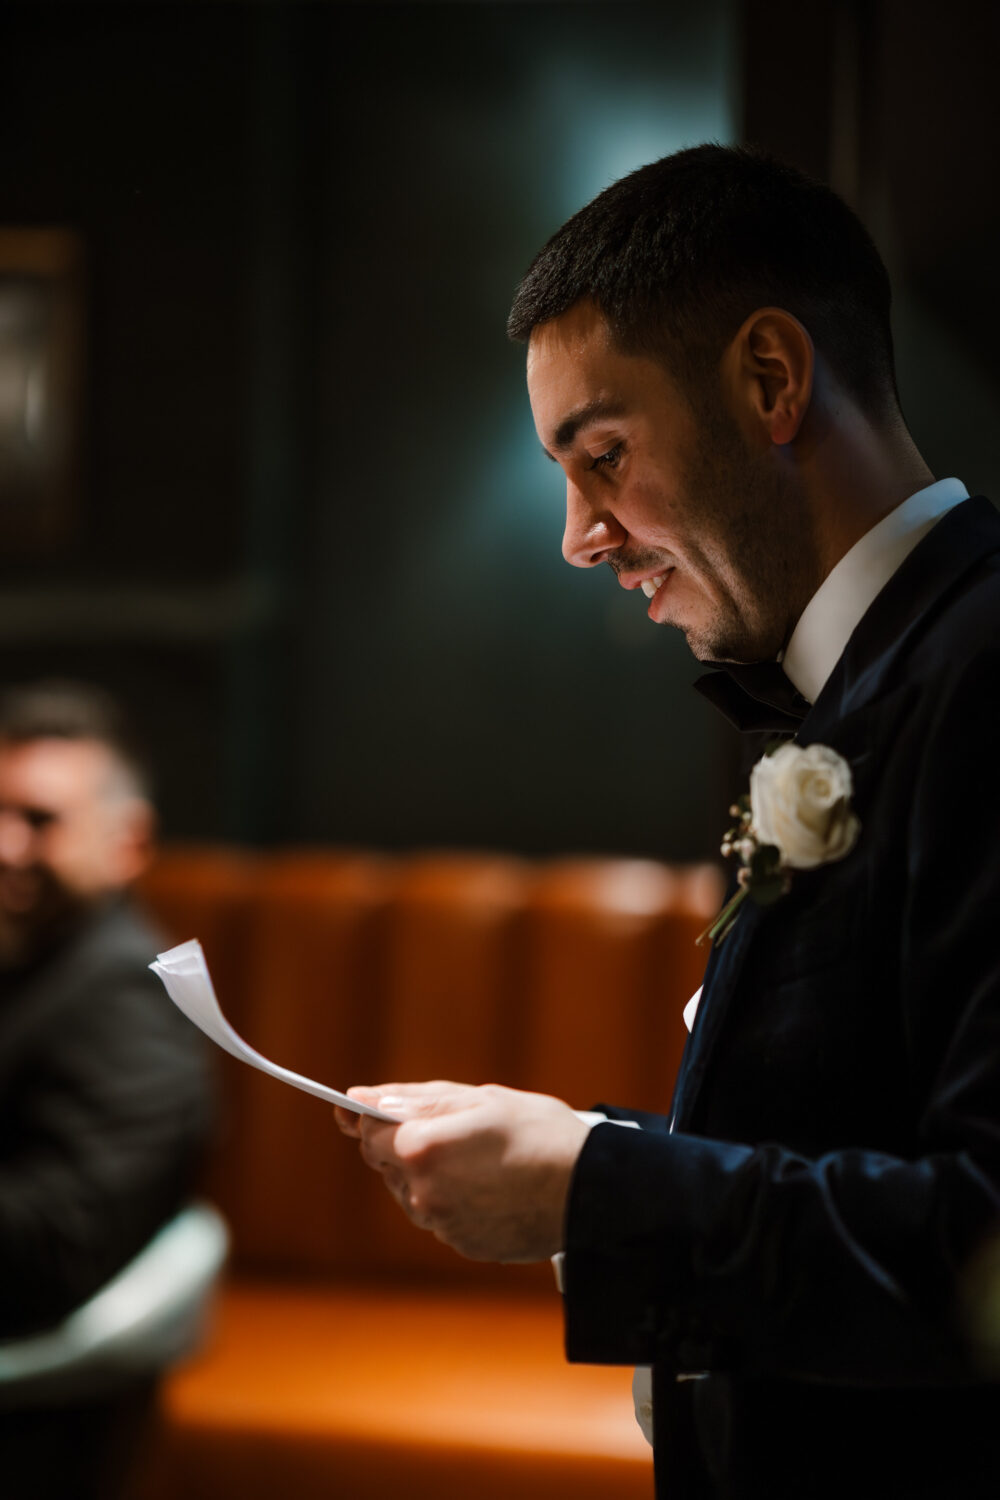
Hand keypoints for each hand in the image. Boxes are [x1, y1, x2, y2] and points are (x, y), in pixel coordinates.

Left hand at [335, 1081, 588, 1262]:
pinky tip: (490, 1185)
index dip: (381, 1118)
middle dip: (410, 1144)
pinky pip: (440, 1215)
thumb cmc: (539, 1132)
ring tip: (482, 1159)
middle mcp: (422, 1192)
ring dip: (432, 1172)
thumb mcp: (479, 1099)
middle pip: (389, 1163)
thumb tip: (360, 1098)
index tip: (397, 1111)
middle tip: (460, 1130)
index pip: (367, 1131)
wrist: (592, 1190)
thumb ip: (414, 1099)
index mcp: (420, 1147)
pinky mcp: (460, 1244)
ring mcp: (441, 1224)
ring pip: (413, 1191)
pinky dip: (454, 1198)